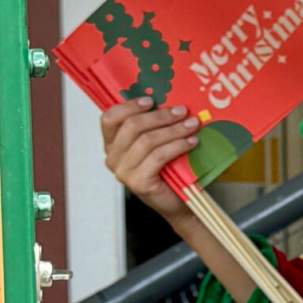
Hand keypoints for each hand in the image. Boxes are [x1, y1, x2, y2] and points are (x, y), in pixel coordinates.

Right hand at [101, 100, 197, 222]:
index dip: (129, 106)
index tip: (151, 100)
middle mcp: (113, 158)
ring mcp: (123, 172)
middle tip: (182, 111)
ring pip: (147, 140)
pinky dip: (178, 146)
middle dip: (160, 116)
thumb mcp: (155, 143)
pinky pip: (158, 156)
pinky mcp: (138, 182)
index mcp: (112, 144)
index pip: (109, 118)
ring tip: (193, 125)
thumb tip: (169, 101)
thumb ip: (152, 125)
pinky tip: (192, 142)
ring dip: (174, 130)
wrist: (174, 202)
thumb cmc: (165, 170)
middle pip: (132, 127)